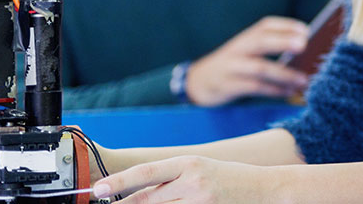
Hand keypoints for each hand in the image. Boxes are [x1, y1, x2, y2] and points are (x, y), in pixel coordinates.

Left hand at [92, 156, 273, 202]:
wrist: (265, 189)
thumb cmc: (228, 178)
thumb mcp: (198, 169)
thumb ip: (169, 179)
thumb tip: (133, 192)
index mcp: (189, 163)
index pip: (147, 172)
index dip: (119, 181)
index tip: (98, 189)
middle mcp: (194, 183)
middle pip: (147, 200)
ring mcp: (201, 203)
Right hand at [186, 17, 311, 105]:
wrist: (197, 82)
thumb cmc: (232, 65)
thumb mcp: (245, 51)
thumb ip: (268, 48)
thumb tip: (304, 51)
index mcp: (244, 38)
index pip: (265, 26)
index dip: (285, 26)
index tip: (305, 30)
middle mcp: (238, 49)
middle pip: (260, 41)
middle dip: (282, 41)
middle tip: (303, 44)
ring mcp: (232, 67)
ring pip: (259, 68)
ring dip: (284, 74)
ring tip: (303, 80)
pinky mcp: (228, 86)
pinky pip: (254, 87)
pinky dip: (273, 90)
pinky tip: (288, 92)